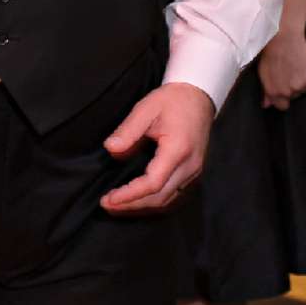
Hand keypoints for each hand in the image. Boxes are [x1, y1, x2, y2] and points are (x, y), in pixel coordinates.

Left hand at [100, 82, 216, 213]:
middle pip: (160, 198)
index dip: (130, 195)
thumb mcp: (146, 109)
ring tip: (118, 206)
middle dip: (132, 206)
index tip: (109, 199)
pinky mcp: (193, 173)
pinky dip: (154, 201)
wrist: (198, 97)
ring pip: (168, 201)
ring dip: (142, 207)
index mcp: (178, 150)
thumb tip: (111, 150)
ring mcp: (195, 172)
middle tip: (107, 205)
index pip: (153, 183)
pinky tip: (137, 200)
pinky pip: (174, 195)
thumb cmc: (172, 101)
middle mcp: (190, 166)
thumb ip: (128, 131)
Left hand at [256, 25, 305, 108]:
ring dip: (303, 80)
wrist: (284, 38)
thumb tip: (267, 105)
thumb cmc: (272, 54)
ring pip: (305, 87)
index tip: (284, 89)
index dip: (283, 98)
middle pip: (295, 96)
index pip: (283, 106)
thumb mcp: (263, 73)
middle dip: (293, 87)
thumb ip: (266, 91)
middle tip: (289, 71)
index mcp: (275, 92)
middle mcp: (288, 91)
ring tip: (296, 65)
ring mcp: (302, 84)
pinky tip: (303, 62)